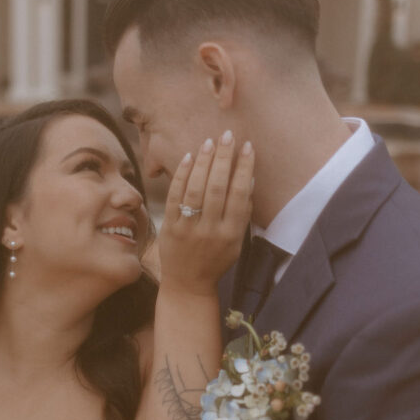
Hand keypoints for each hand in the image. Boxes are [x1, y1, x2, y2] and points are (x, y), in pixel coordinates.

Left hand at [160, 132, 253, 296]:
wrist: (188, 284)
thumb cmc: (216, 260)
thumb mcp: (236, 242)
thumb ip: (242, 213)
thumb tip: (249, 179)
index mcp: (231, 234)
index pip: (239, 194)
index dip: (244, 168)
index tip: (248, 147)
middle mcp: (210, 231)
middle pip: (218, 188)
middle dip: (224, 158)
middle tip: (228, 135)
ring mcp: (188, 229)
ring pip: (196, 189)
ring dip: (204, 162)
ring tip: (210, 142)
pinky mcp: (170, 227)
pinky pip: (175, 196)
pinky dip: (182, 175)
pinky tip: (190, 157)